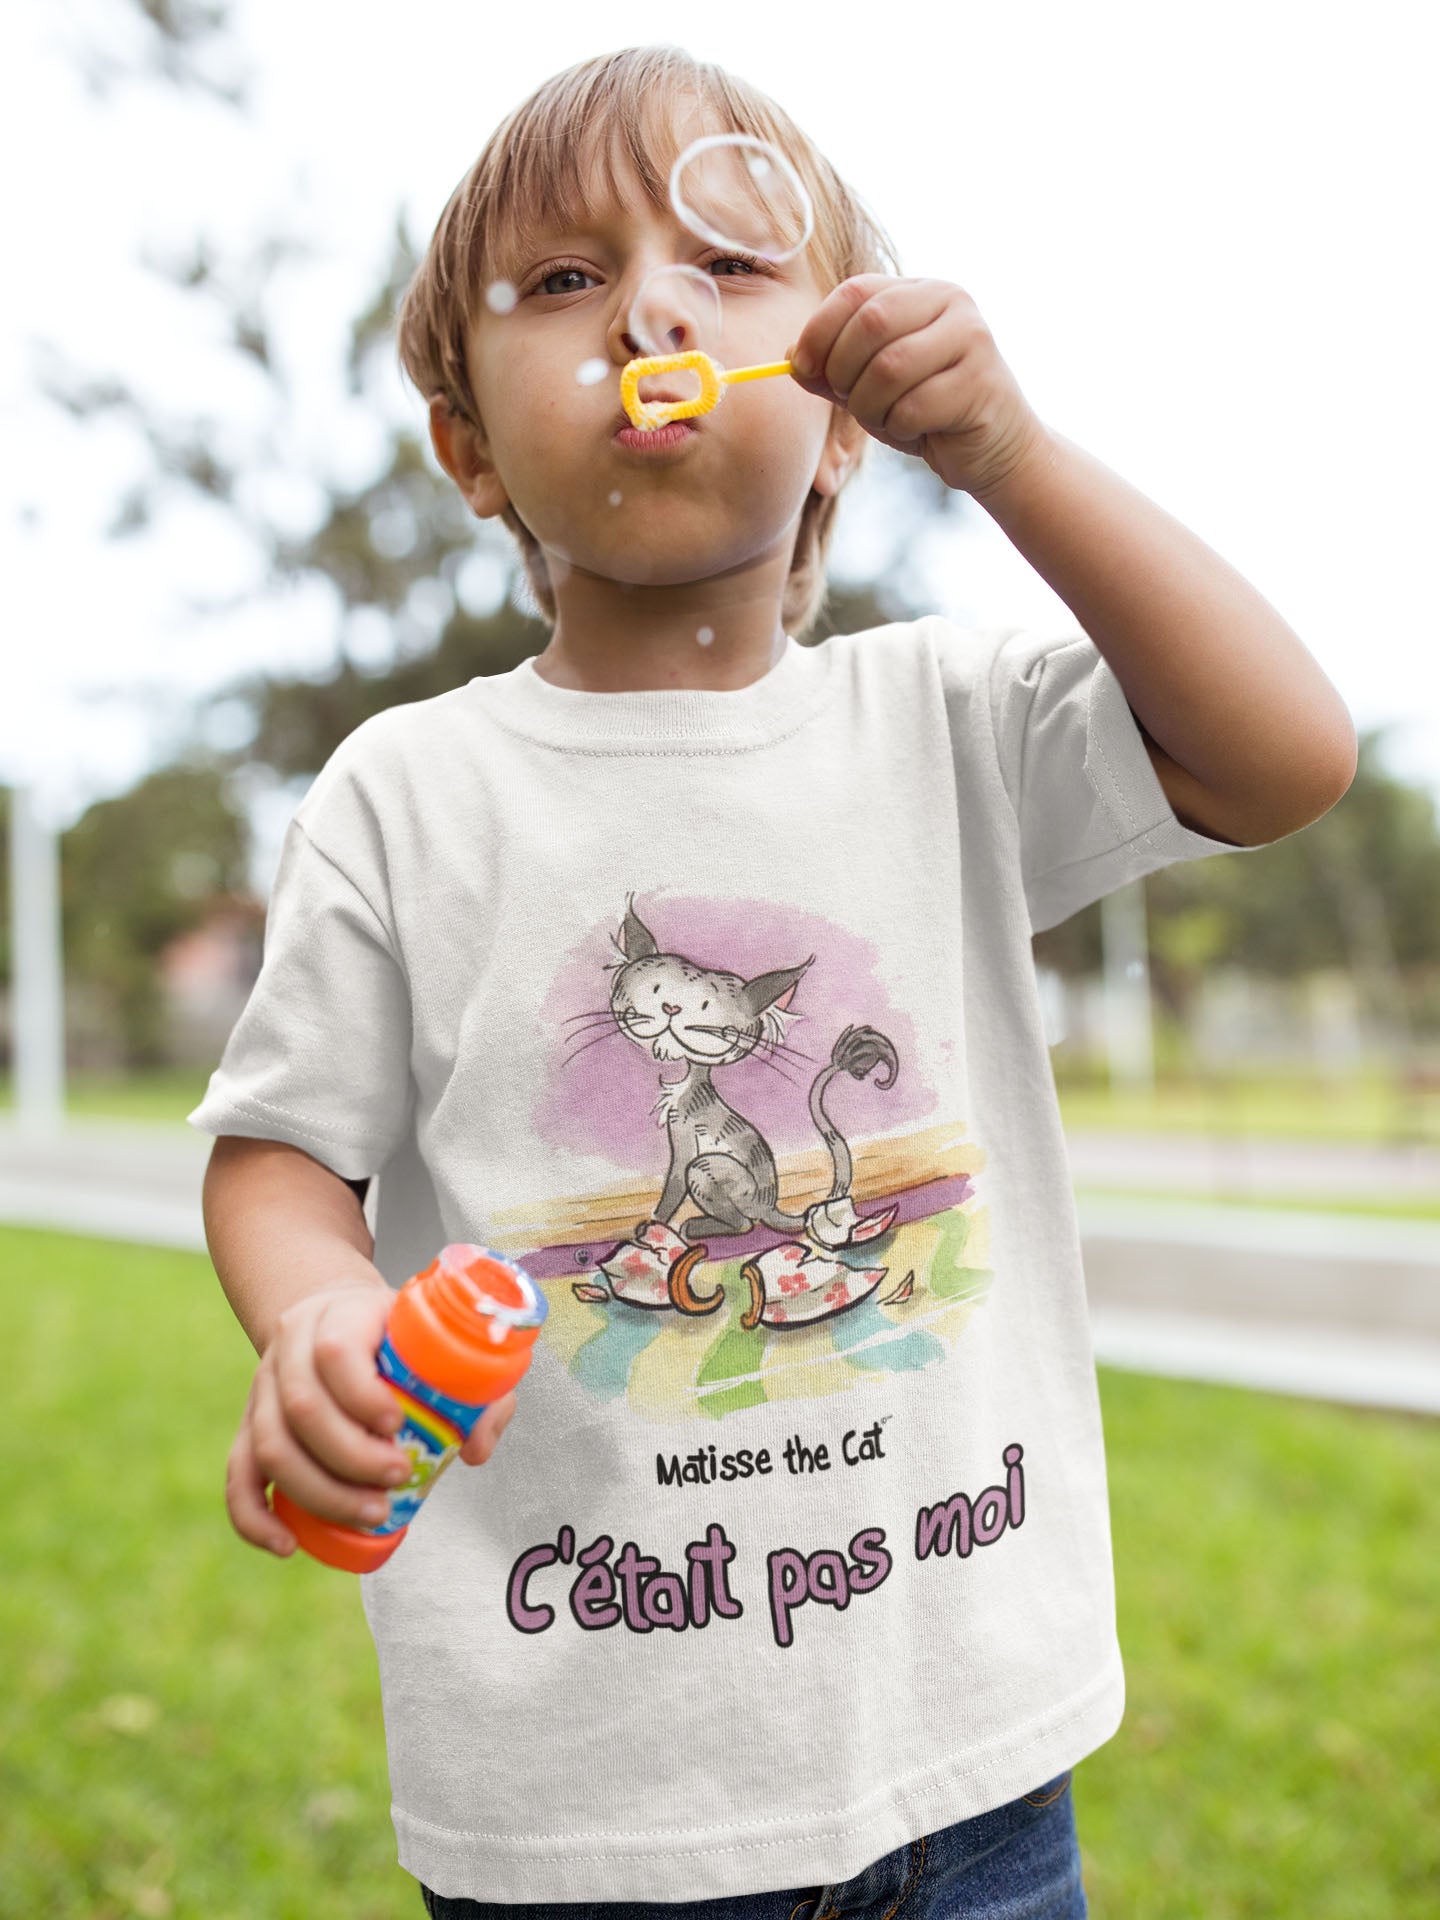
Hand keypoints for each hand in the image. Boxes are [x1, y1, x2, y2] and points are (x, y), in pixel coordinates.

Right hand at [226, 1282, 515, 1555]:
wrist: (338, 1318)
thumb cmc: (400, 1339)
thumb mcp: (441, 1343)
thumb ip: (478, 1390)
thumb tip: (472, 1450)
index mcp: (339, 1315)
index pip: (336, 1351)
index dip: (363, 1395)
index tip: (399, 1424)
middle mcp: (290, 1349)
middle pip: (301, 1406)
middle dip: (351, 1456)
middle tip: (398, 1478)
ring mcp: (263, 1389)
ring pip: (269, 1445)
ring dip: (320, 1490)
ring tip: (372, 1513)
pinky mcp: (249, 1426)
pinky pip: (238, 1475)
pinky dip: (255, 1516)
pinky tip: (287, 1545)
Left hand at [788, 274, 1049, 499]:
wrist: (993, 448)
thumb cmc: (927, 411)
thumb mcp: (870, 386)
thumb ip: (832, 369)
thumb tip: (790, 357)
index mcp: (919, 290)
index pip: (856, 291)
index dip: (819, 330)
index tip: (802, 367)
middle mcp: (950, 301)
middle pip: (871, 323)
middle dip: (844, 371)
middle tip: (849, 399)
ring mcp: (972, 338)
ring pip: (889, 367)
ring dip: (870, 406)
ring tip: (884, 419)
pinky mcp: (981, 382)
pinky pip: (914, 407)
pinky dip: (899, 427)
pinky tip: (916, 431)